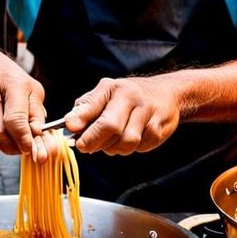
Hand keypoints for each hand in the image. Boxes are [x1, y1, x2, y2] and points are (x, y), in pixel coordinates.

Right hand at [0, 52, 45, 156]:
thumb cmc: (15, 83)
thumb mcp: (34, 92)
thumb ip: (37, 115)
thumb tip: (37, 135)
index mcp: (10, 86)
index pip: (14, 119)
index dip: (23, 138)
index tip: (31, 148)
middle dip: (16, 146)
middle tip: (30, 145)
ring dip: (10, 145)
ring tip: (20, 133)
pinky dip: (2, 141)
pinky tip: (7, 128)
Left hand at [67, 76, 181, 156]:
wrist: (167, 94)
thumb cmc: (127, 98)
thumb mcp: (105, 95)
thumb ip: (86, 109)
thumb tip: (69, 126)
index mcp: (113, 88)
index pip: (93, 105)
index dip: (80, 120)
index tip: (71, 130)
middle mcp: (131, 97)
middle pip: (110, 126)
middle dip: (94, 141)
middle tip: (84, 147)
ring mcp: (147, 113)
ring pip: (126, 142)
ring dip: (113, 148)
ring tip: (110, 142)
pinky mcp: (159, 129)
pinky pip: (139, 147)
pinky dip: (130, 149)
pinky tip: (129, 140)